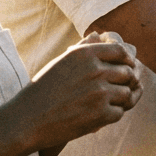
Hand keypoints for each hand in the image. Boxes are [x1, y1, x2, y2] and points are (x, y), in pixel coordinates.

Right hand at [20, 32, 142, 149]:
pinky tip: (98, 115)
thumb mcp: (61, 62)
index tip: (128, 66)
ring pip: (126, 93)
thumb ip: (83, 49)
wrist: (28, 120)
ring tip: (105, 104)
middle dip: (123, 81)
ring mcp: (100, 93)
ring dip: (119, 100)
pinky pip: (119, 112)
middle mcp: (95, 70)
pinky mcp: (101, 114)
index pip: (120, 51)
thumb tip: (100, 35)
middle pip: (127, 72)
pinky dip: (111, 115)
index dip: (127, 60)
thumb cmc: (43, 90)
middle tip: (114, 90)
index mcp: (85, 54)